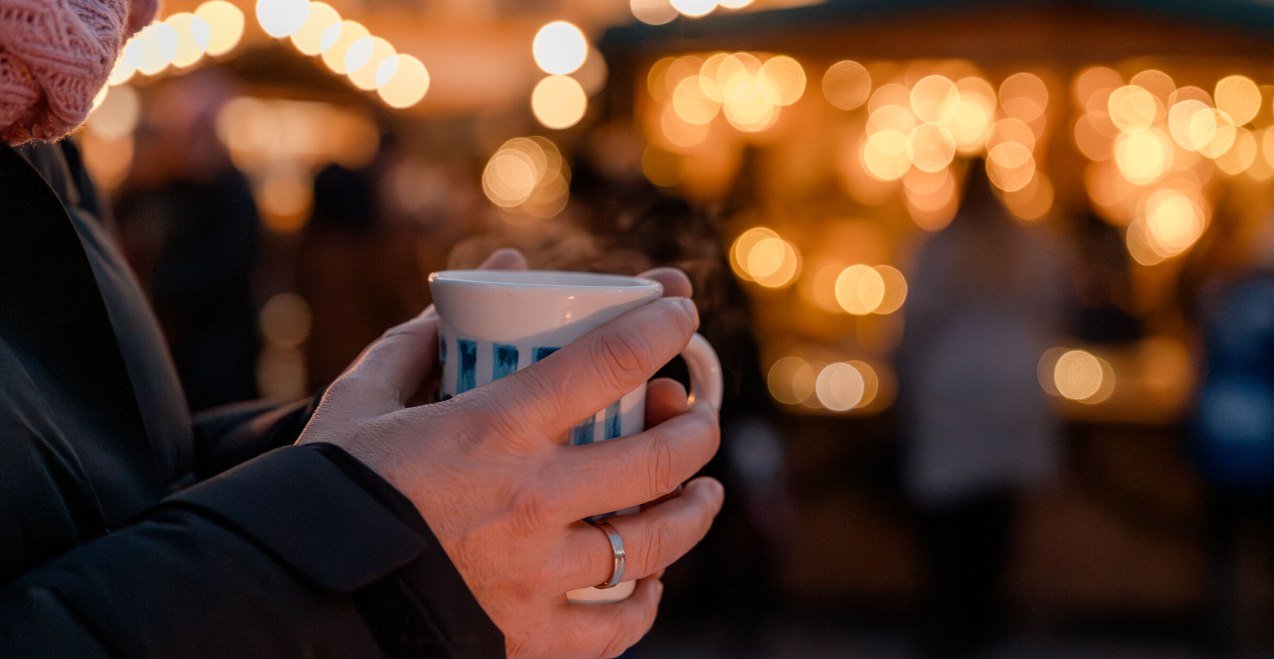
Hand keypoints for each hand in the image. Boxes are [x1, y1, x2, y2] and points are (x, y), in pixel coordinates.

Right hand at [298, 250, 723, 657]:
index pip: (608, 360)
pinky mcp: (530, 638)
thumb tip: (467, 286)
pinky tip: (648, 581)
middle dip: (696, 428)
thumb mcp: (362, 402)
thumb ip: (417, 343)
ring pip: (654, 542)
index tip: (682, 312)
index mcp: (493, 429)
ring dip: (693, 512)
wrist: (293, 596)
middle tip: (697, 417)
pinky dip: (644, 600)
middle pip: (657, 457)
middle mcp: (530, 499)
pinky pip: (617, 624)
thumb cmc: (330, 491)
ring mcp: (537, 574)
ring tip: (702, 497)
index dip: (661, 325)